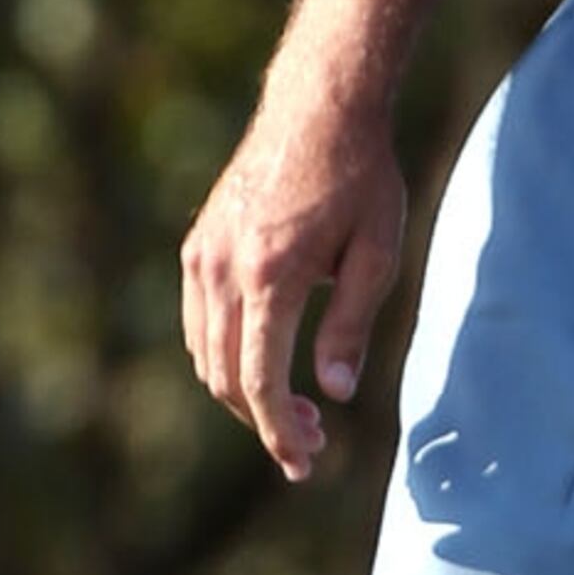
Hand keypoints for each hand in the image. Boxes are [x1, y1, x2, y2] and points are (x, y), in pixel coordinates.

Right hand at [179, 96, 407, 482]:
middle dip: (265, 422)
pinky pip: (199, 324)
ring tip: (295, 408)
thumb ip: (351, 328)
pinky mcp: (197, 248)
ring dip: (243, 394)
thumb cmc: (360, 179)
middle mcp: (223, 270)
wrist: (317, 109)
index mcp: (271, 277)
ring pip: (206, 356)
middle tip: (312, 442)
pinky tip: (265, 362)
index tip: (304, 464)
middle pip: (226, 379)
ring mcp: (202, 258)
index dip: (280, 434)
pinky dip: (226, 358)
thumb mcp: (376, 255)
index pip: (260, 382)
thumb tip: (333, 394)